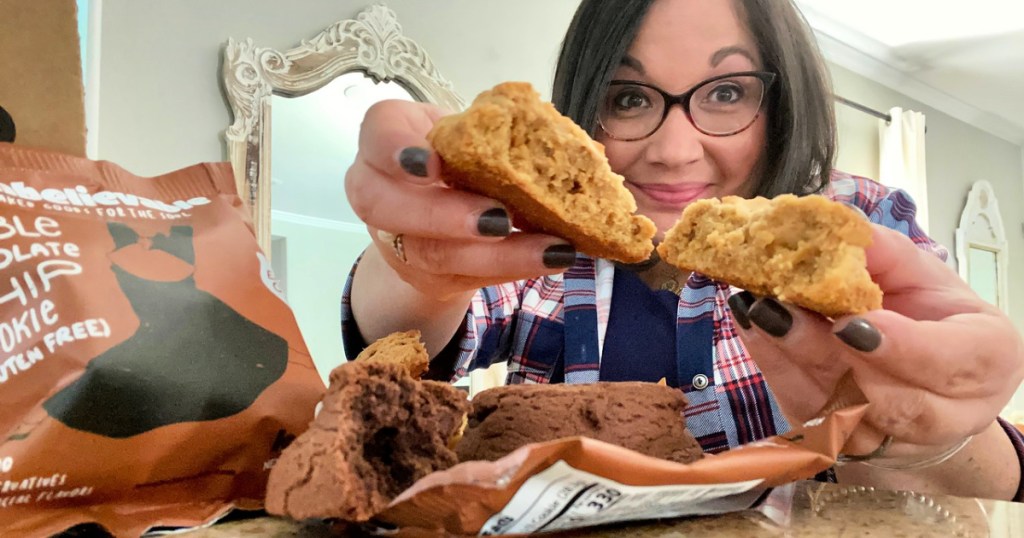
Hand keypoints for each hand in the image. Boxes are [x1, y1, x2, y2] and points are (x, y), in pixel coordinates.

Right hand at [344, 100, 576, 300]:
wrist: (438, 202)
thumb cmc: (458, 152)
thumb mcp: (468, 129)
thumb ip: (494, 130)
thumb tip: (562, 141)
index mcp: (385, 137)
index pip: (378, 133)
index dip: (397, 150)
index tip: (432, 163)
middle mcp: (375, 188)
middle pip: (388, 207)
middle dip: (445, 216)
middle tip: (499, 219)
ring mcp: (394, 239)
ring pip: (432, 254)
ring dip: (496, 255)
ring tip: (550, 250)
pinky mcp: (423, 275)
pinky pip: (463, 279)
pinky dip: (511, 270)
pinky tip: (550, 261)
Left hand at [728, 224, 1023, 458]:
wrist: (928, 383)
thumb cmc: (931, 318)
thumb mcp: (923, 276)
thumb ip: (886, 254)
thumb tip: (837, 228)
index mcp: (984, 361)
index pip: (946, 364)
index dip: (897, 348)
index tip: (848, 322)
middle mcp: (944, 413)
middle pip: (883, 400)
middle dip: (824, 355)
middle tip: (778, 308)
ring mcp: (890, 439)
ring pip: (835, 414)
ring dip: (787, 360)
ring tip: (755, 309)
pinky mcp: (842, 445)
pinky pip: (803, 416)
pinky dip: (773, 369)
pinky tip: (751, 327)